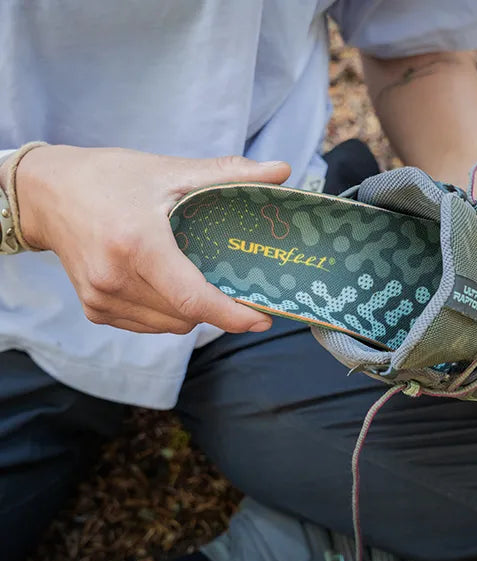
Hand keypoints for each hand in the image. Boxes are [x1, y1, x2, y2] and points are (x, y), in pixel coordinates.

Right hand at [6, 145, 291, 333]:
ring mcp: (102, 299)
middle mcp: (115, 279)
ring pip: (170, 325)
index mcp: (136, 244)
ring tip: (199, 278)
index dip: (231, 315)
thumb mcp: (170, 170)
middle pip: (187, 314)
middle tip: (236, 283)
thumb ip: (229, 174)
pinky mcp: (95, 310)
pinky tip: (169, 285)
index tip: (262, 320)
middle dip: (217, 305)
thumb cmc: (109, 178)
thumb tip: (282, 170)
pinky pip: (149, 325)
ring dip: (193, 310)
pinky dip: (168, 312)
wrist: (46, 194)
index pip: (192, 298)